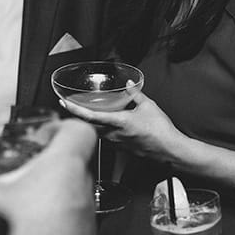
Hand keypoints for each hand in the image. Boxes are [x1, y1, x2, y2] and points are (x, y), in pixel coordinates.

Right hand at [0, 118, 96, 234]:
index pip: (78, 131)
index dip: (57, 128)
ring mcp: (86, 232)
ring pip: (68, 203)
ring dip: (43, 203)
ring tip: (10, 212)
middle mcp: (83, 198)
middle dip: (42, 168)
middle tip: (11, 175)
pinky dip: (47, 233)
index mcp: (64, 171)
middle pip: (71, 167)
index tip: (37, 136)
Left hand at [59, 92, 189, 165]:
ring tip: (86, 113)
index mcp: (119, 122)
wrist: (169, 150)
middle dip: (79, 116)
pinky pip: (106, 139)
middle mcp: (115, 135)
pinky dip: (102, 130)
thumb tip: (129, 85)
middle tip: (70, 106)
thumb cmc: (161, 130)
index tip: (65, 103)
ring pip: (97, 133)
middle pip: (90, 126)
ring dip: (90, 124)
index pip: (91, 116)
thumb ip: (136, 94)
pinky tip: (106, 125)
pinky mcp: (122, 149)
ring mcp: (117, 144)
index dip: (75, 109)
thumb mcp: (148, 106)